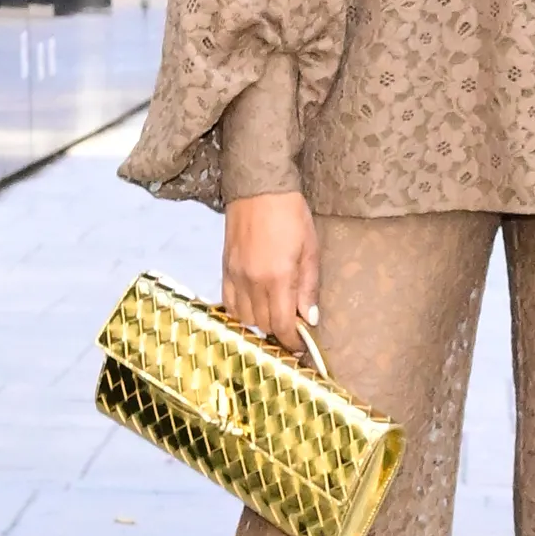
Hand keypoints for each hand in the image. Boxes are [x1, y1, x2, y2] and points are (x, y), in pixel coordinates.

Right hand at [224, 192, 320, 352]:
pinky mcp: (224, 269)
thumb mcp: (310, 250)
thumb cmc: (291, 215)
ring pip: (244, 318)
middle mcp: (252, 282)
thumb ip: (308, 287)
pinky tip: (254, 306)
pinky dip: (242, 311)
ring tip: (274, 314)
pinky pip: (229, 303)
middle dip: (279, 331)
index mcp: (277, 278)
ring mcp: (235, 276)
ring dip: (261, 322)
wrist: (259, 189)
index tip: (301, 346)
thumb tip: (309, 319)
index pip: (281, 325)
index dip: (292, 341)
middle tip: (292, 326)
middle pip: (263, 325)